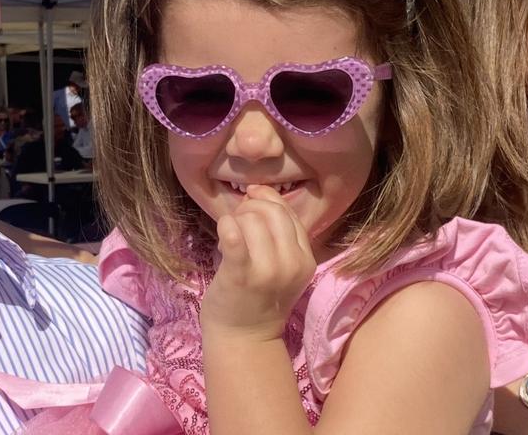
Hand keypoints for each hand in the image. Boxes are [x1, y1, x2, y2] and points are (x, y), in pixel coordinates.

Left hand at [201, 185, 316, 341]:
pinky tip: (221, 231)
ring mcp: (268, 271)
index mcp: (306, 259)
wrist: (244, 339)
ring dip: (235, 221)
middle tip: (237, 224)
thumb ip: (277, 232)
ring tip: (229, 239)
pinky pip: (234, 237)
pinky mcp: (241, 275)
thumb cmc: (258, 298)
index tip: (250, 204)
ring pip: (252, 219)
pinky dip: (226, 227)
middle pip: (271, 212)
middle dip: (249, 208)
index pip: (289, 213)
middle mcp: (292, 264)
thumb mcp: (282, 266)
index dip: (266, 200)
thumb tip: (257, 189)